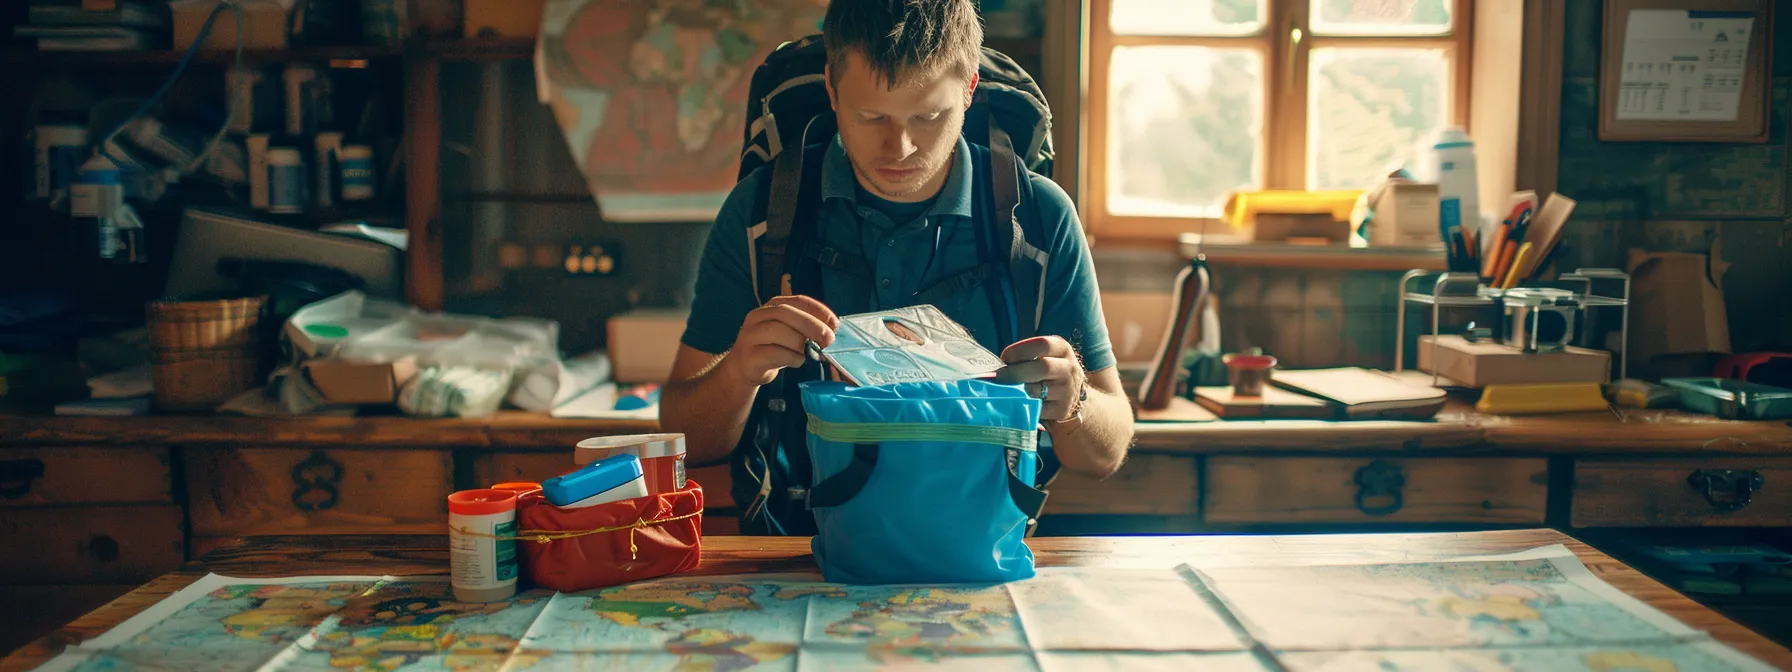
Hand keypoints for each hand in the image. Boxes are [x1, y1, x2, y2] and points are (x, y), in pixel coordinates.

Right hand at [722, 295, 839, 387]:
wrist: (744, 368)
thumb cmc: (772, 347)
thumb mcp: (788, 332)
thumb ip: (805, 327)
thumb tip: (832, 330)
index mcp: (771, 306)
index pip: (798, 300)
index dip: (819, 310)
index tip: (835, 324)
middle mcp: (758, 316)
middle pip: (786, 312)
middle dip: (811, 325)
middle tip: (828, 339)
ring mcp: (751, 335)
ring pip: (778, 331)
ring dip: (800, 344)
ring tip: (807, 353)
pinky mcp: (750, 356)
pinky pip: (774, 354)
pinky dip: (792, 358)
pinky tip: (797, 361)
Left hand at [993, 335, 1085, 422]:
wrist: (1069, 396)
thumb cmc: (1046, 372)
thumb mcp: (1042, 357)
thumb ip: (1024, 358)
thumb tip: (995, 368)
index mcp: (1062, 349)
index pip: (1043, 344)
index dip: (1020, 350)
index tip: (1004, 358)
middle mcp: (1069, 368)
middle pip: (1043, 367)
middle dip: (1015, 372)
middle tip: (997, 378)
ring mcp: (1067, 391)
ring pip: (1038, 390)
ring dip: (1018, 391)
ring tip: (1006, 391)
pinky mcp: (1062, 410)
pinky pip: (1037, 409)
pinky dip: (1023, 406)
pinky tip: (1017, 404)